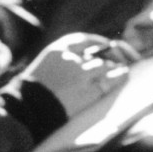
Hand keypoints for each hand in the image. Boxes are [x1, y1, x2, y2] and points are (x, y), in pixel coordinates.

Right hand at [19, 34, 135, 119]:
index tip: (105, 44)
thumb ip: (62, 62)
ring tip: (119, 73)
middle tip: (115, 63)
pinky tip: (124, 77)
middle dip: (105, 60)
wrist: (28, 110)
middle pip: (95, 55)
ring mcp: (81, 75)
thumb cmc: (30, 94)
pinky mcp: (89, 91)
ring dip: (111, 70)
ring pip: (104, 67)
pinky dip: (118, 78)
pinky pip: (110, 82)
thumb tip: (83, 62)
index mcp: (57, 50)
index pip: (82, 40)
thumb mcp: (43, 68)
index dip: (96, 42)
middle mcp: (71, 58)